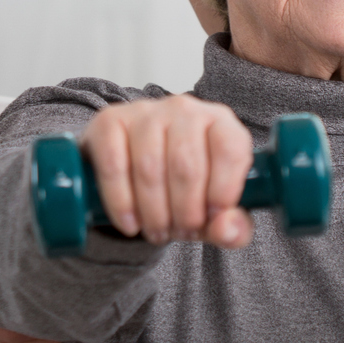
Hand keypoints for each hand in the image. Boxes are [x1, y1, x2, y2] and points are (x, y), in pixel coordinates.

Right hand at [80, 95, 255, 247]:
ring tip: (158, 232)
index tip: (213, 218)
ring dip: (154, 213)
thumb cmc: (185, 187)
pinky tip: (130, 223)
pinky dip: (121, 203)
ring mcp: (145, 111)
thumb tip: (226, 230)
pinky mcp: (109, 120)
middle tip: (181, 233)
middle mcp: (184, 109)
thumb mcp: (215, 210)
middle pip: (186, 165)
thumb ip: (233, 225)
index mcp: (220, 123)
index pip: (230, 149)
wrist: (135, 167)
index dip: (224, 190)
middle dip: (185, 212)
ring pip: (149, 168)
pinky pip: (114, 165)